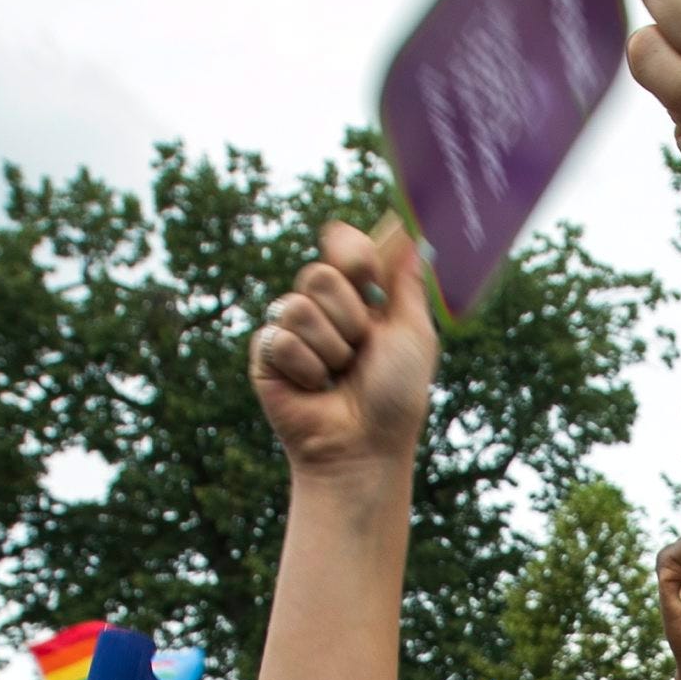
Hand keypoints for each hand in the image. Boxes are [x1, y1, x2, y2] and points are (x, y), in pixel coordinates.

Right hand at [250, 220, 437, 479]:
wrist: (364, 446)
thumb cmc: (396, 397)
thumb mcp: (414, 334)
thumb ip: (407, 283)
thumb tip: (412, 233)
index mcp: (359, 296)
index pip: (342, 244)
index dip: (351, 251)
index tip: (368, 274)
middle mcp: (323, 308)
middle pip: (320, 272)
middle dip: (348, 316)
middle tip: (360, 350)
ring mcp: (292, 330)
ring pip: (297, 305)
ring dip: (329, 348)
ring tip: (337, 375)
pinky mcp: (266, 355)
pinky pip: (278, 338)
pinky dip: (305, 368)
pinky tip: (313, 388)